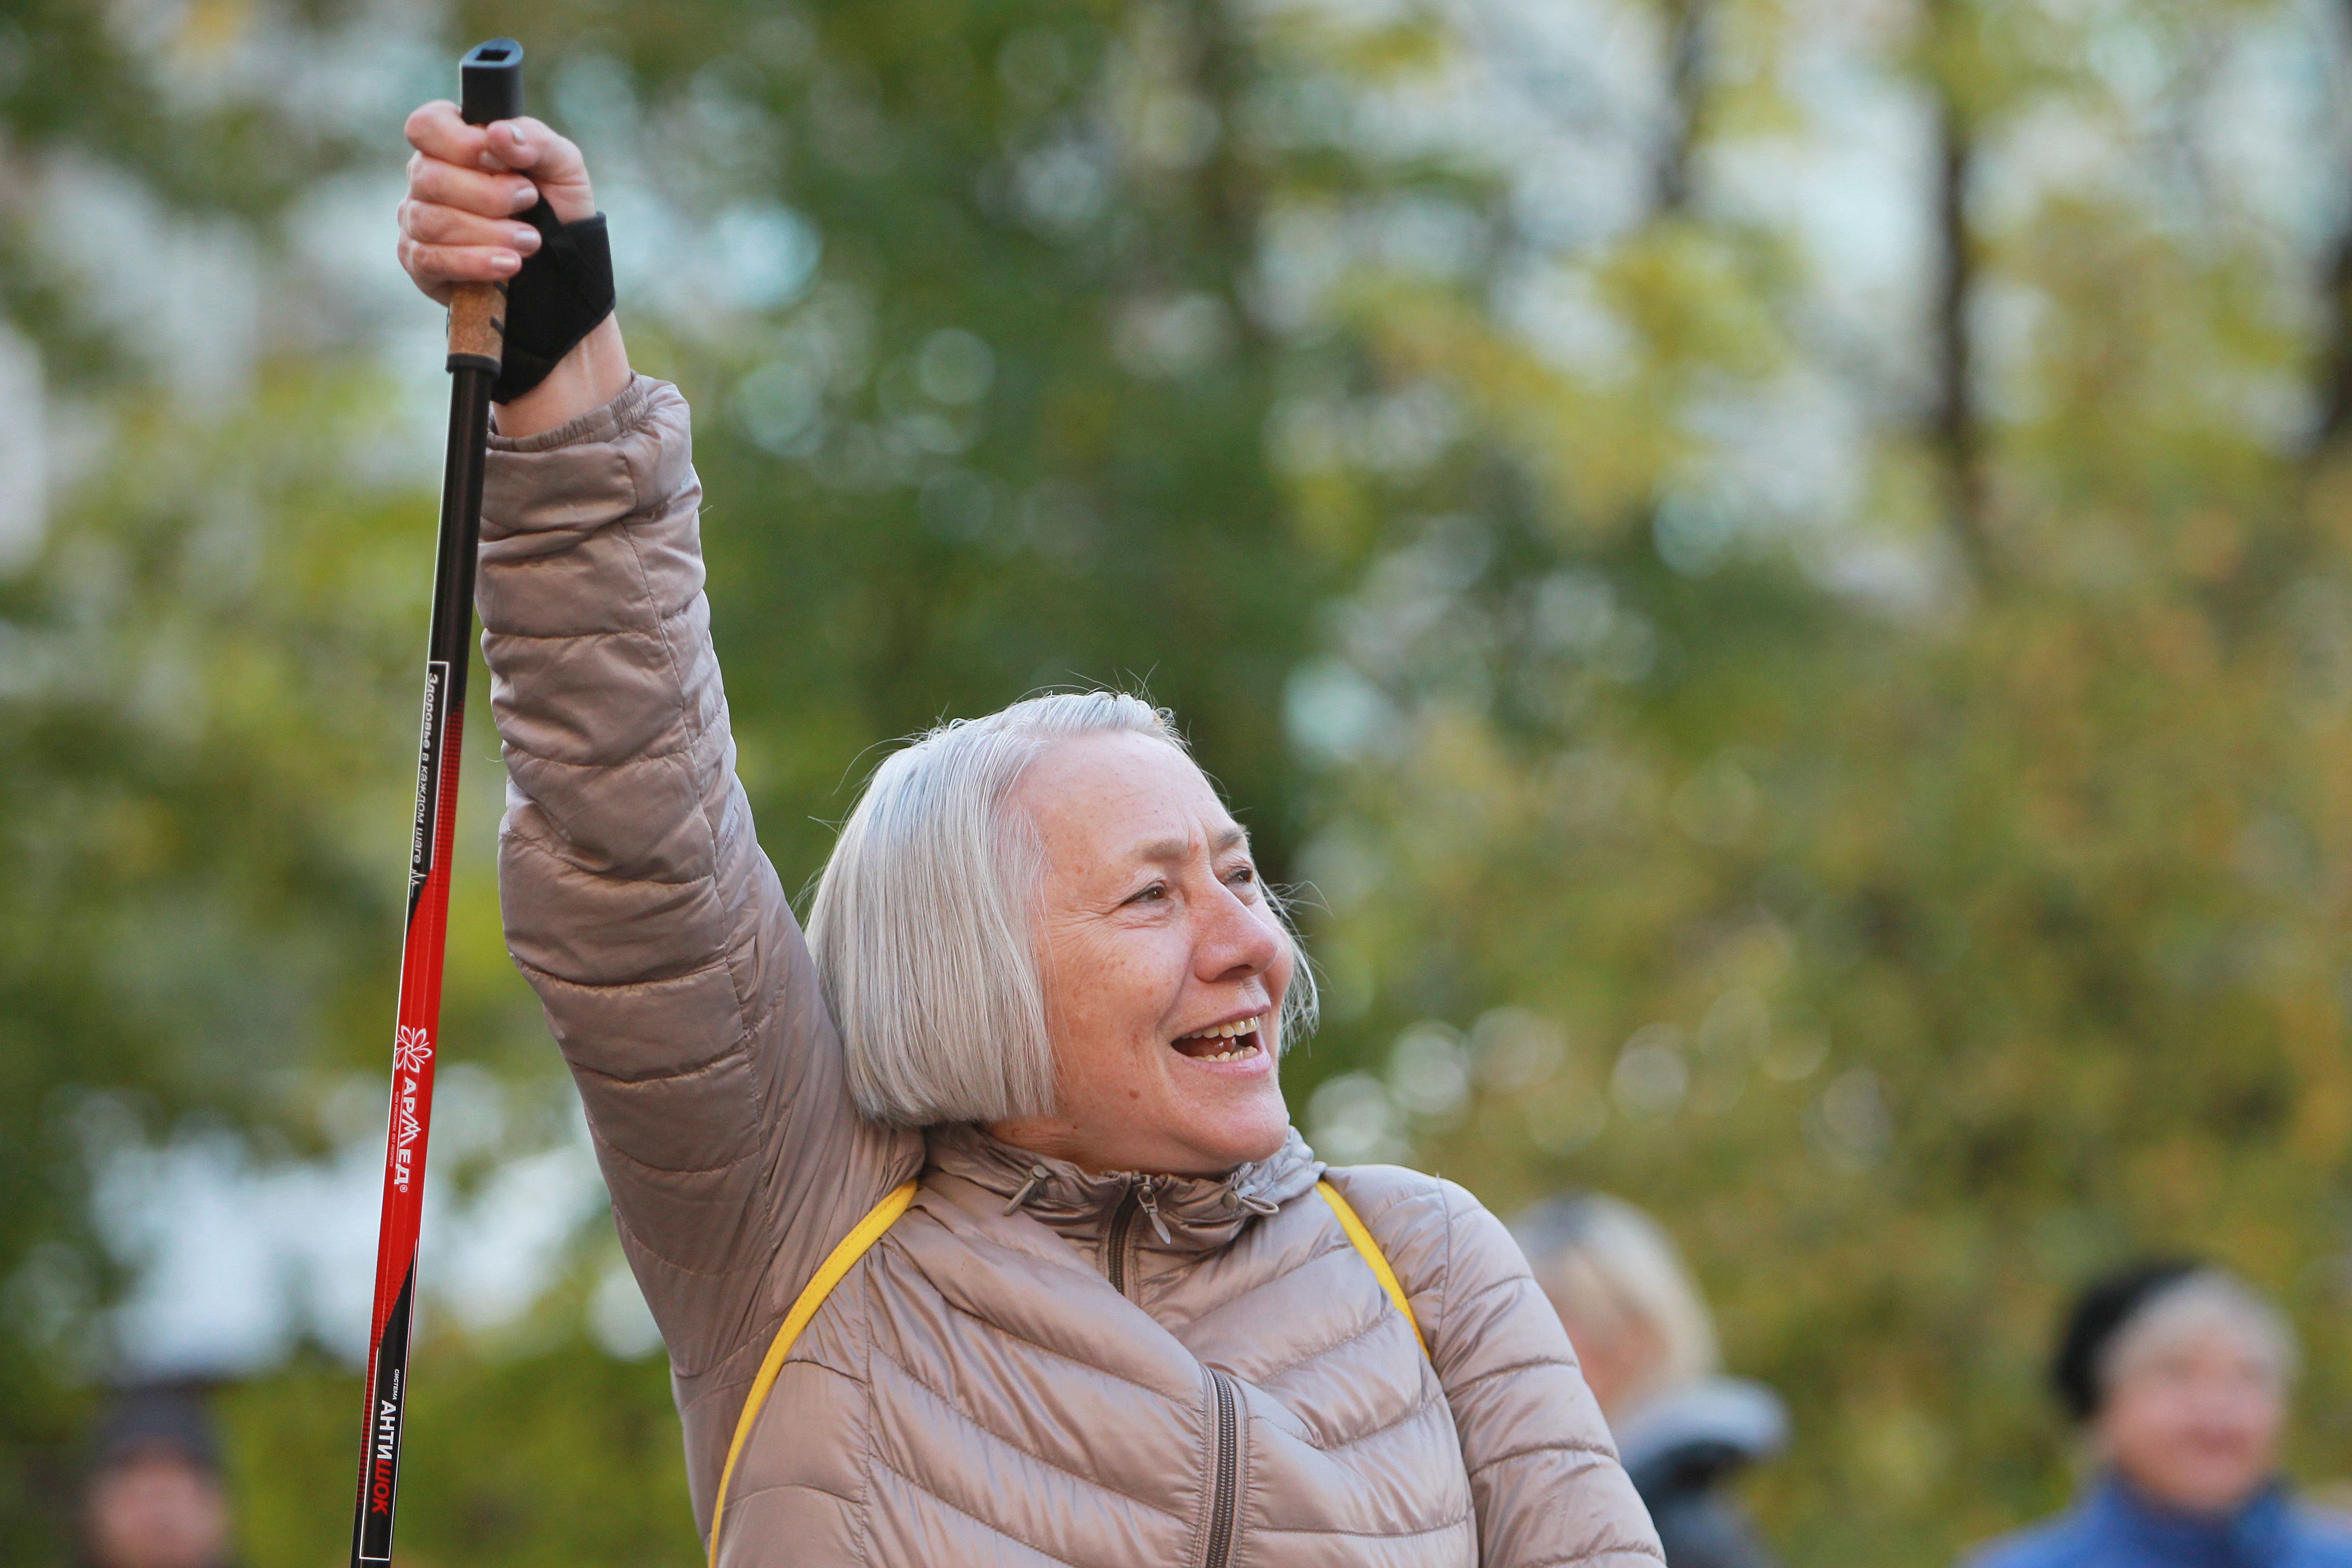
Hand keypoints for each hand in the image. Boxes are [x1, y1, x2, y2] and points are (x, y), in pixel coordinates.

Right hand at [397, 100, 629, 435]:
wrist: (564, 275)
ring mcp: (417, 222)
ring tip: (529, 241)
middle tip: (529, 203)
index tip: (501, 160)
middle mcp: (427, 180)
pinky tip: (507, 266)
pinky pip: (430, 259)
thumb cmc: (559, 211)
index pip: (426, 125)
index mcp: (454, 145)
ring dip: (488, 232)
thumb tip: (498, 133)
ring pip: (431, 220)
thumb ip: (536, 140)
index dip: (459, 141)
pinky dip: (473, 262)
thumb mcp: (563, 169)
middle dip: (488, 194)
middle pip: (429, 176)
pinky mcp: (420, 264)